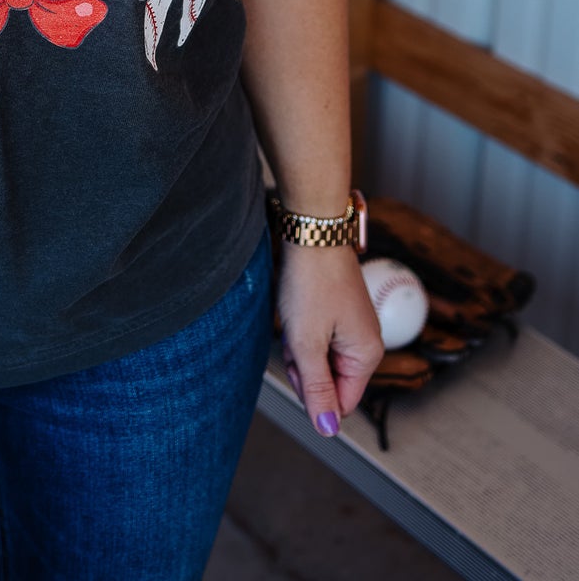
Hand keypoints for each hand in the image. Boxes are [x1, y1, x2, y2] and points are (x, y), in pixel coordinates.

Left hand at [275, 242, 384, 434]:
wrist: (312, 231)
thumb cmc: (311, 283)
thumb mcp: (307, 342)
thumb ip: (317, 388)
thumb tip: (328, 429)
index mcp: (366, 355)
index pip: (341, 402)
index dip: (313, 392)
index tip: (298, 362)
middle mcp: (365, 343)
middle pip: (328, 381)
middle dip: (304, 365)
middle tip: (294, 335)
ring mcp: (352, 326)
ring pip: (318, 357)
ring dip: (299, 345)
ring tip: (295, 316)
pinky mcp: (338, 312)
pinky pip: (316, 336)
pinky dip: (300, 329)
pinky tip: (295, 308)